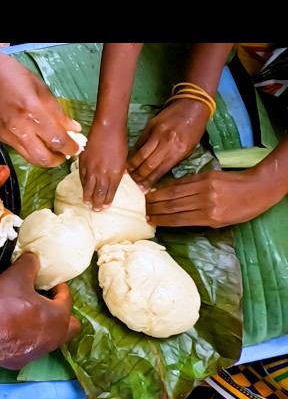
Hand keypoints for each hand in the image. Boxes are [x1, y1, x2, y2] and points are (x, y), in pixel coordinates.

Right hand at [0, 53, 83, 166]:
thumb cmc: (10, 73)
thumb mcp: (39, 86)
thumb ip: (57, 111)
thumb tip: (73, 129)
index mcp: (32, 111)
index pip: (57, 139)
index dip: (71, 147)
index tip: (78, 147)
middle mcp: (19, 128)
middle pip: (43, 158)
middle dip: (59, 159)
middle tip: (66, 152)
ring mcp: (7, 135)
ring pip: (31, 159)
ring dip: (45, 159)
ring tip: (53, 151)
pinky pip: (20, 150)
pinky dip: (32, 150)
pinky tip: (37, 141)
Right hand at [0, 253, 80, 369]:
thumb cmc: (5, 302)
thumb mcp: (17, 274)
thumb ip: (30, 264)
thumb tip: (33, 259)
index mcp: (59, 317)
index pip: (67, 300)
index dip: (60, 288)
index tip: (51, 282)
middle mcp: (54, 339)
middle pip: (69, 328)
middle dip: (62, 314)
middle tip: (47, 302)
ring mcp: (37, 353)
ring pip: (50, 340)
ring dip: (44, 328)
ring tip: (28, 315)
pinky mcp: (19, 362)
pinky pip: (29, 348)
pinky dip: (25, 339)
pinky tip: (10, 331)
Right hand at [78, 122, 127, 209]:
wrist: (107, 128)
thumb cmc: (119, 141)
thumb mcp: (124, 159)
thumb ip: (119, 172)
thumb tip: (116, 180)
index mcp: (115, 173)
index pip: (110, 191)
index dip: (107, 200)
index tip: (105, 207)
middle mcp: (102, 173)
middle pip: (98, 192)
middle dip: (97, 203)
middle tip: (95, 210)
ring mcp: (91, 168)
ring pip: (88, 187)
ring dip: (88, 196)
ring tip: (87, 203)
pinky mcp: (83, 162)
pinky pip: (82, 177)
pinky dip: (83, 184)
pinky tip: (83, 188)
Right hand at [127, 98, 210, 190]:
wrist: (192, 106)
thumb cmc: (193, 130)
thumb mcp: (188, 148)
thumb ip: (172, 160)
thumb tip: (156, 173)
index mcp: (178, 151)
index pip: (160, 171)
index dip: (149, 181)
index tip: (141, 189)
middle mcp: (167, 143)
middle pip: (148, 164)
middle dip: (138, 176)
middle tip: (131, 182)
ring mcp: (157, 134)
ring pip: (140, 154)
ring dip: (132, 165)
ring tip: (126, 173)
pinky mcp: (150, 126)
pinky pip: (139, 142)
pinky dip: (133, 152)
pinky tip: (129, 159)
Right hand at [145, 169, 282, 227]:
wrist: (258, 188)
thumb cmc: (241, 210)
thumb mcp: (221, 223)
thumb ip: (198, 220)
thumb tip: (176, 218)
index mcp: (209, 216)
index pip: (178, 219)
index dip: (161, 219)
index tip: (148, 220)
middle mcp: (204, 201)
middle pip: (173, 205)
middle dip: (154, 208)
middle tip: (141, 210)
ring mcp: (204, 187)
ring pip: (175, 192)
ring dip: (157, 196)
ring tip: (145, 200)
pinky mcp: (205, 176)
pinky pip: (182, 182)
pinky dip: (168, 186)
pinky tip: (159, 189)